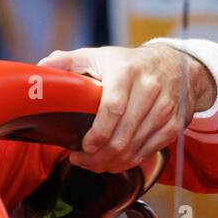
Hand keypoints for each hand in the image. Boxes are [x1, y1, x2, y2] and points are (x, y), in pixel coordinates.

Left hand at [38, 44, 216, 172]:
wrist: (177, 64)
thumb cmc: (130, 63)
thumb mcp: (98, 55)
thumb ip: (67, 61)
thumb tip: (41, 68)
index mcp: (126, 72)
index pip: (113, 107)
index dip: (98, 132)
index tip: (83, 147)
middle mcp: (150, 89)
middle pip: (124, 135)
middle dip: (99, 155)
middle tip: (80, 160)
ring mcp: (165, 108)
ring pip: (136, 147)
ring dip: (111, 162)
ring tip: (92, 163)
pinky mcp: (174, 124)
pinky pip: (149, 151)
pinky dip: (129, 162)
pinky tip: (113, 161)